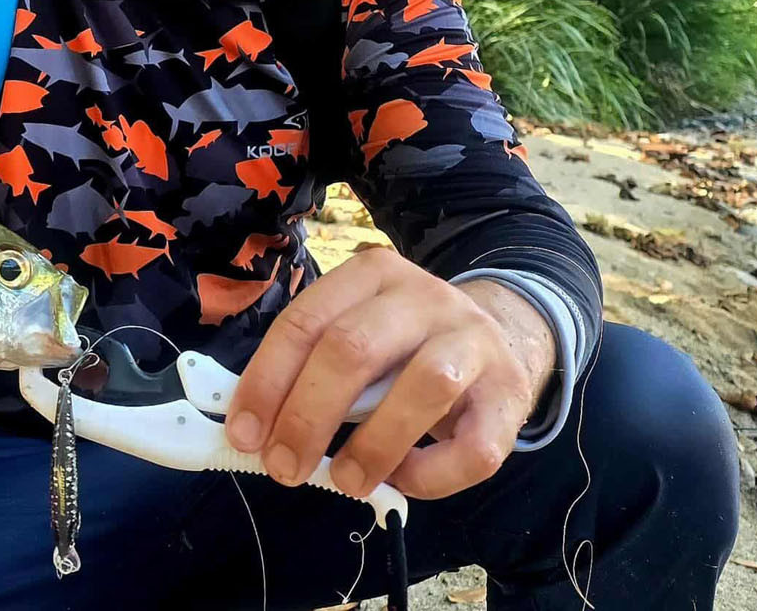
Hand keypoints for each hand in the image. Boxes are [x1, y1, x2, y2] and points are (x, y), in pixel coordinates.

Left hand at [225, 246, 555, 500]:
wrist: (505, 334)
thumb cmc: (408, 345)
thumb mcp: (360, 332)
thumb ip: (313, 367)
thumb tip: (256, 427)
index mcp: (371, 274)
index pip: (305, 322)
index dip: (267, 380)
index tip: (244, 434)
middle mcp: (423, 296)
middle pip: (353, 347)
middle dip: (307, 415)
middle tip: (283, 467)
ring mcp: (473, 341)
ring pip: (424, 385)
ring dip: (373, 444)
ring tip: (344, 482)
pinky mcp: (511, 395)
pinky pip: (474, 445)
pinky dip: (432, 473)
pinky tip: (403, 480)